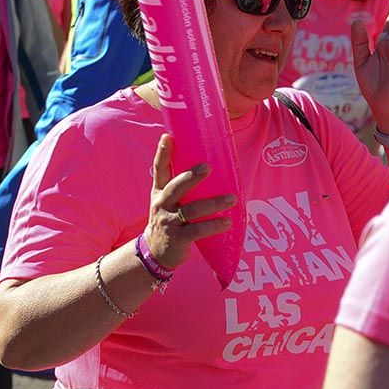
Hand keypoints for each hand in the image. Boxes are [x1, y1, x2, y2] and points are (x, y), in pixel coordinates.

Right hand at [143, 134, 234, 269]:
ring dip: (213, 204)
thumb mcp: (167, 201)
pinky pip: (197, 230)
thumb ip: (181, 185)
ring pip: (191, 210)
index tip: (167, 137)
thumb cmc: (168, 219)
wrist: (155, 252)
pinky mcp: (177, 238)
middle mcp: (161, 204)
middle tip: (207, 167)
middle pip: (176, 187)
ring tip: (232, 198)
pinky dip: (213, 226)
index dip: (162, 153)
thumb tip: (208, 162)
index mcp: (160, 191)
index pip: (159, 169)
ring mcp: (168, 222)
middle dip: (191, 177)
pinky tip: (227, 222)